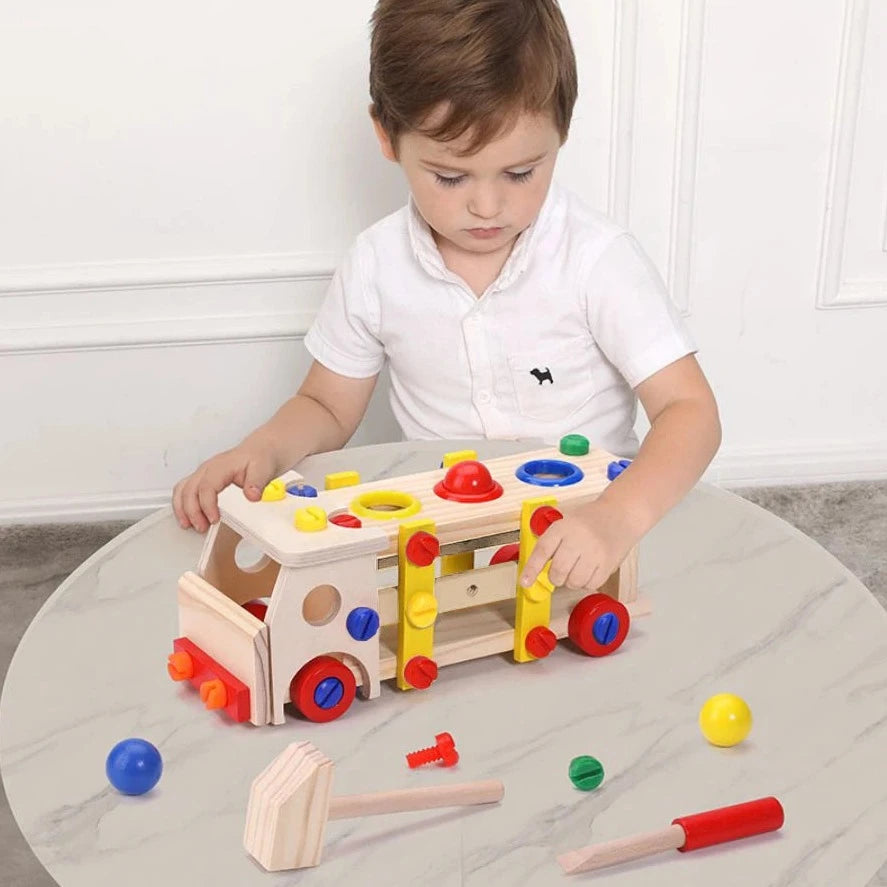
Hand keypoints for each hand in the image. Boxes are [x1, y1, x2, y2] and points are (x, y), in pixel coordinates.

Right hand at [172, 441, 278, 532]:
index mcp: (221, 466)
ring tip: (189, 525)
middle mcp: (208, 469)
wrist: (259, 451)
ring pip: (182, 489)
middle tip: (202, 527)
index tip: (213, 520)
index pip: (207, 486)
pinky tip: (187, 517)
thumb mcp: (263, 470)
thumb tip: (252, 496)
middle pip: (190, 489)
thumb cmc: (259, 459)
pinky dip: (182, 505)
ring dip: (182, 509)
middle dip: (192, 511)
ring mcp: (202, 473)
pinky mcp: (201, 478)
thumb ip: (257, 483)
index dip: (207, 505)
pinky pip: (183, 490)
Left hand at [519, 501, 638, 591]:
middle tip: (560, 571)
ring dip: (572, 581)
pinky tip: (590, 569)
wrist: (621, 514)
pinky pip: (590, 584)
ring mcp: (594, 552)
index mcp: (563, 527)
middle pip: (558, 571)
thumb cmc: (589, 520)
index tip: (524, 582)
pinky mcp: (608, 564)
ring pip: (574, 582)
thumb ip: (551, 544)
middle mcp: (578, 539)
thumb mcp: (565, 523)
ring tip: (578, 567)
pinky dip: (587, 582)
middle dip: (555, 577)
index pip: (542, 551)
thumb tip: (535, 571)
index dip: (531, 569)